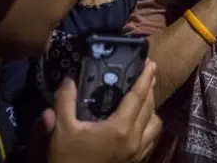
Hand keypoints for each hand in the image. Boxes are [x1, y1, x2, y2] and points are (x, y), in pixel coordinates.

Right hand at [47, 60, 161, 162]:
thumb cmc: (68, 160)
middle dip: (150, 89)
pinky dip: (149, 126)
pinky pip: (151, 139)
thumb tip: (69, 80)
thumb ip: (65, 102)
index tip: (152, 63)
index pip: (138, 97)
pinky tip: (140, 122)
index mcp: (121, 128)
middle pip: (150, 108)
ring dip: (152, 109)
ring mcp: (138, 153)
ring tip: (144, 98)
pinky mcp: (136, 162)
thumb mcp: (62, 130)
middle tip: (147, 74)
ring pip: (155, 125)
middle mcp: (135, 140)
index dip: (145, 78)